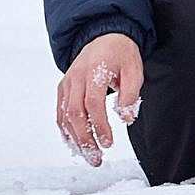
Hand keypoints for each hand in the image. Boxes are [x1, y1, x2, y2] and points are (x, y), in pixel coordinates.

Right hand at [56, 33, 142, 166]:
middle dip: (85, 140)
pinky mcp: (63, 88)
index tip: (108, 142)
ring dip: (75, 139)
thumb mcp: (135, 69)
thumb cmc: (120, 53)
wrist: (104, 36)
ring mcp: (67, 83)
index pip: (93, 103)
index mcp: (94, 71)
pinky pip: (60, 112)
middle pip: (75, 114)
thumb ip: (131, 94)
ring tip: (89, 156)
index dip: (99, 125)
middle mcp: (76, 77)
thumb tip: (126, 118)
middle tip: (96, 158)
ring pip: (65, 116)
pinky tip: (75, 144)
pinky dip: (66, 130)